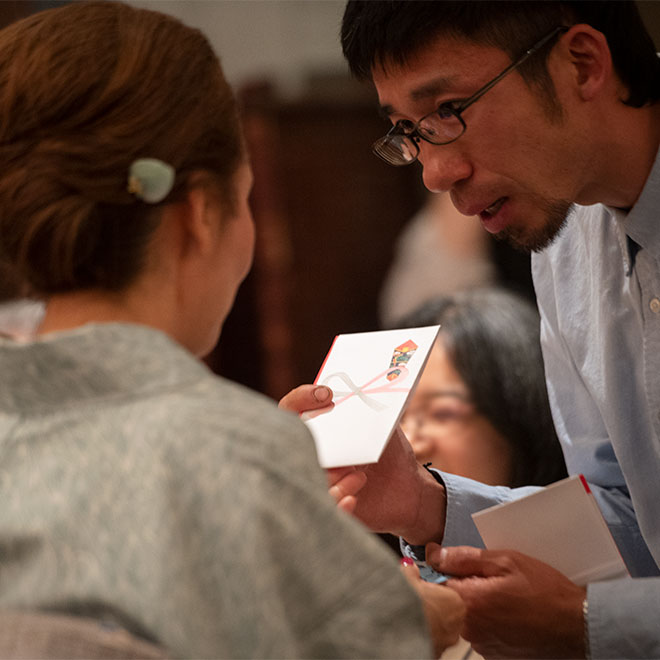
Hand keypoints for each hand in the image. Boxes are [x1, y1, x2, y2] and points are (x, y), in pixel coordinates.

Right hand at [279, 385, 446, 544]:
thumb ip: (368, 412)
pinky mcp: (326, 507)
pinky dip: (336, 499)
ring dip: (329, 474)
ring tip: (358, 473)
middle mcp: (308, 454)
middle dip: (308, 439)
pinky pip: (321, 504)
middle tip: (332, 441)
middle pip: (288, 444)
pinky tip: (353, 496)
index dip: (300, 399)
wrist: (407, 489)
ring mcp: (314, 481)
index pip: (290, 410)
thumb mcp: (381, 427)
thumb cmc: (389, 452)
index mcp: (316, 429)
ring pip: (304, 477)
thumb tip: (361, 394)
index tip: (326, 393)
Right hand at [400, 557, 464, 656]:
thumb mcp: (408, 577)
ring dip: (425, 623)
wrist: (397, 632)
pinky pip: (429, 641)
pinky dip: (419, 635)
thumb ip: (412, 570)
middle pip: (443, 612)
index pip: (447, 592)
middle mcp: (455, 625)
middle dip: (430, 608)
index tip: (419, 588)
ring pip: (437, 629)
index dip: (431, 589)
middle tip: (412, 601)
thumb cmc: (408, 604)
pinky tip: (406, 629)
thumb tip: (409, 566)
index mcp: (455, 602)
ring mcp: (445, 642)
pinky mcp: (434, 653)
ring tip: (406, 616)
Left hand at [427, 544, 586, 658]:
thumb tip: (434, 554)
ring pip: (465, 616)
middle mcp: (471, 629)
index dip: (447, 570)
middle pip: (450, 600)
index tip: (460, 565)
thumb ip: (464, 557)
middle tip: (490, 580)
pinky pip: (480, 632)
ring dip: (477, 605)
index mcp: (469, 602)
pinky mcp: (495, 656)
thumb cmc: (545, 591)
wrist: (576, 626)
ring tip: (504, 598)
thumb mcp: (505, 561)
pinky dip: (489, 622)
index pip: (436, 582)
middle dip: (463, 587)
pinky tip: (509, 614)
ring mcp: (483, 646)